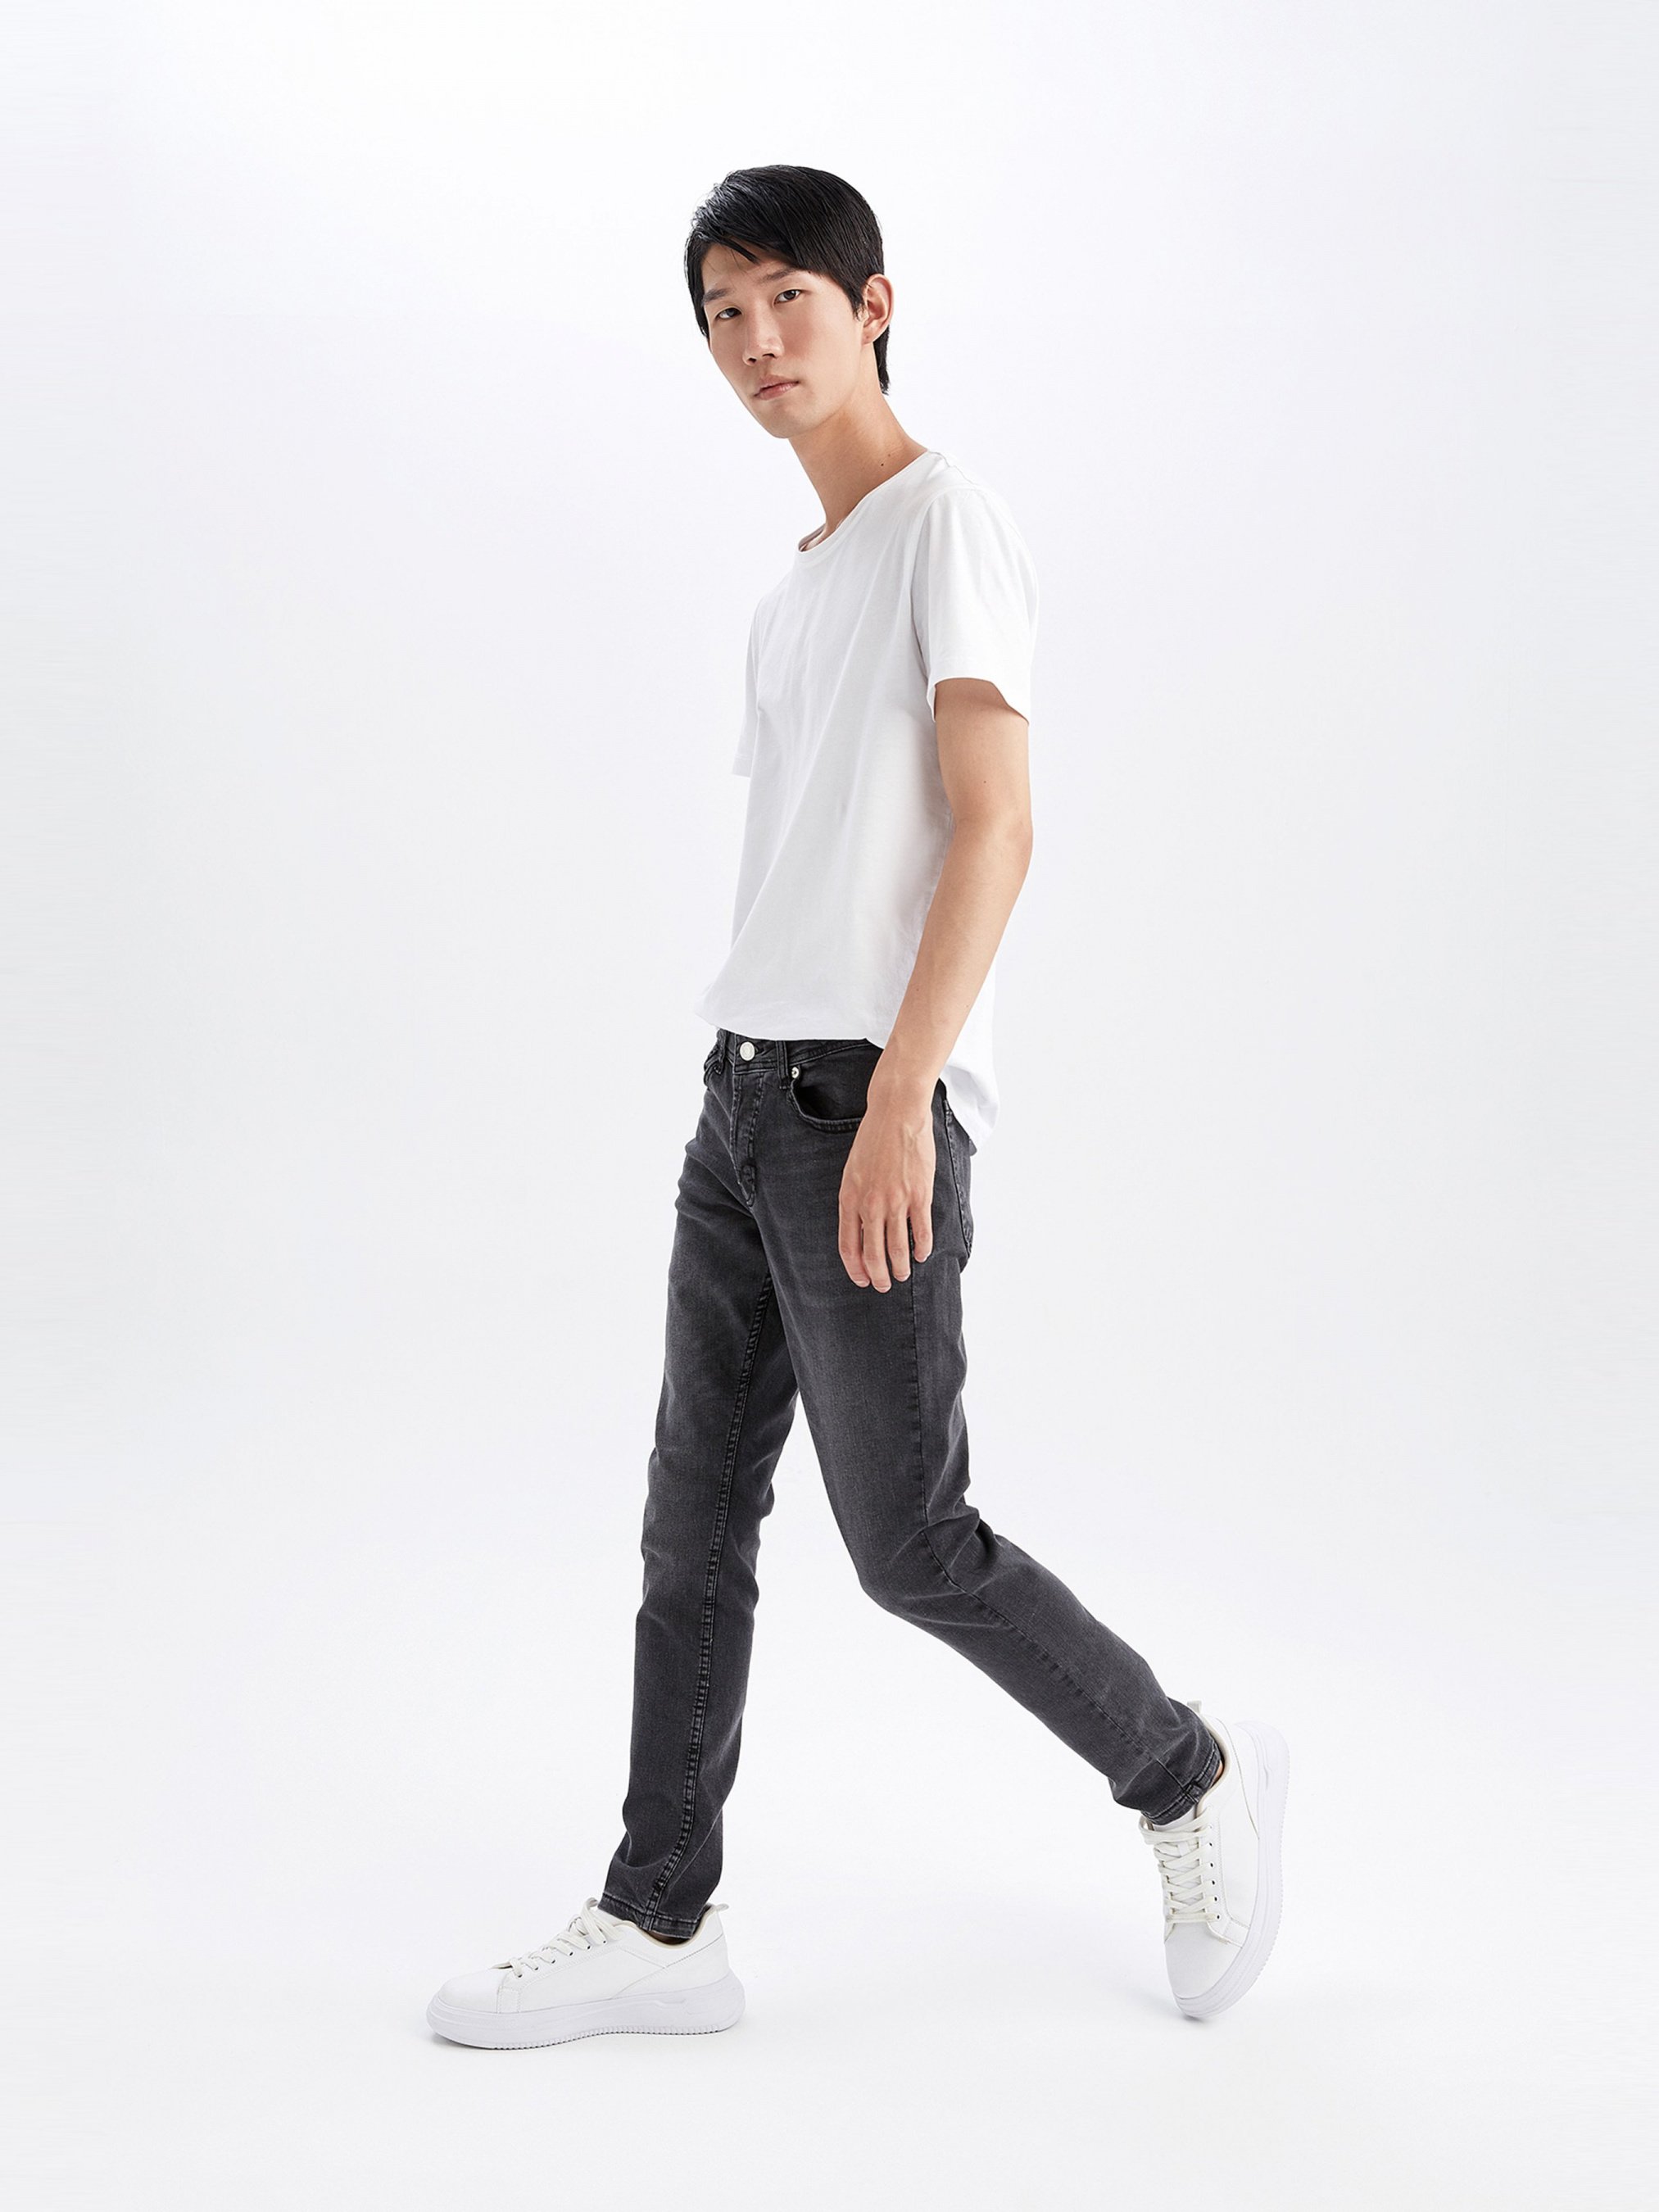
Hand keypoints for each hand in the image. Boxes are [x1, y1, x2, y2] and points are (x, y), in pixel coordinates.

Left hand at [838, 1072, 935, 1289]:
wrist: (896, 1114)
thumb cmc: (873, 1140)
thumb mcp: (852, 1172)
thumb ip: (855, 1201)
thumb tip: (860, 1229)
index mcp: (850, 1198)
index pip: (848, 1246)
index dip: (855, 1269)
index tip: (861, 1279)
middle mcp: (870, 1204)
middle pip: (872, 1254)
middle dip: (878, 1276)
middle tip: (883, 1286)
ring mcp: (896, 1201)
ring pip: (897, 1248)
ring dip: (900, 1268)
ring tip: (903, 1275)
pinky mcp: (919, 1195)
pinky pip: (921, 1231)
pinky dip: (922, 1248)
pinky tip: (921, 1254)